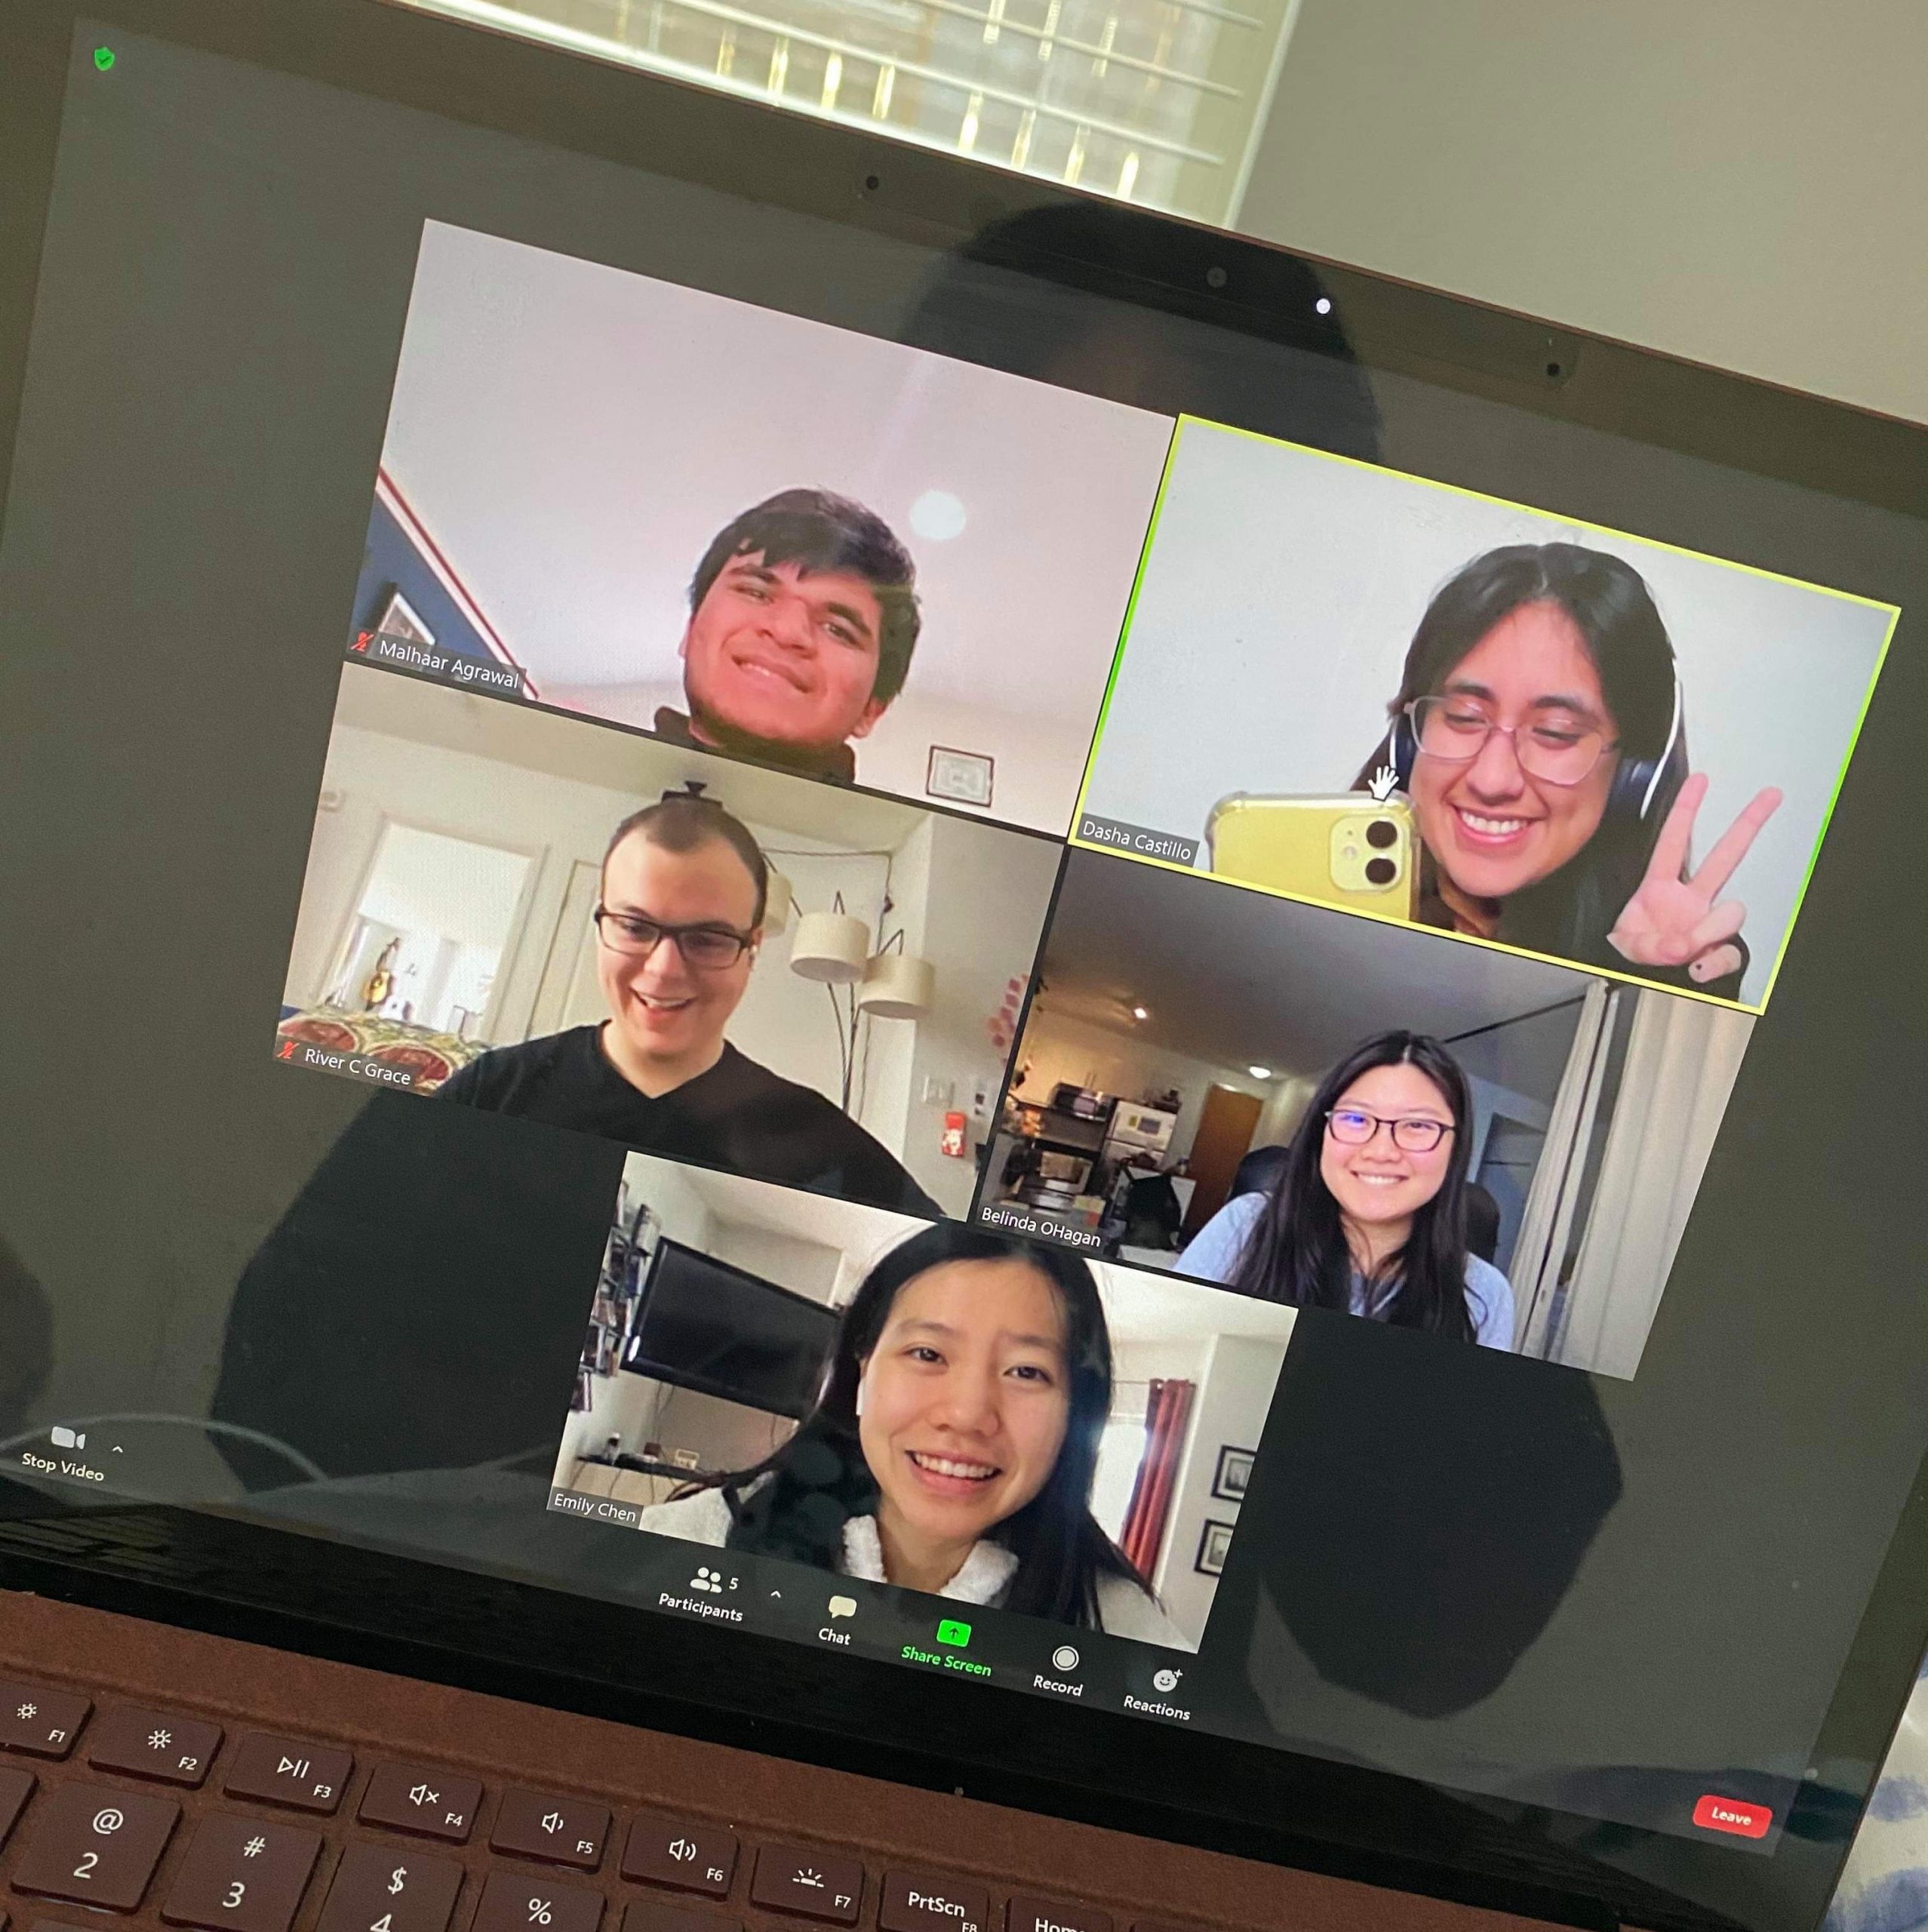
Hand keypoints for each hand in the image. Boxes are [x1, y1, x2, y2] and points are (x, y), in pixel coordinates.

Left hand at [1607, 773, 1781, 985]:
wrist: (1637, 984)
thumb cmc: (1630, 957)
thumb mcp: (1627, 945)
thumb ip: (1651, 944)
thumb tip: (1683, 944)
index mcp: (1659, 890)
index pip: (1673, 842)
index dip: (1685, 810)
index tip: (1699, 781)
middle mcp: (1689, 901)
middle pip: (1725, 855)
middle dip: (1747, 823)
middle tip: (1768, 796)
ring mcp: (1707, 923)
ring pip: (1732, 912)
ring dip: (1709, 930)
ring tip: (1684, 947)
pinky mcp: (1718, 948)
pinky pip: (1730, 953)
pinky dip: (1716, 961)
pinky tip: (1700, 966)